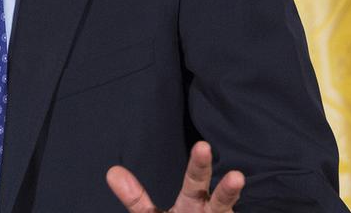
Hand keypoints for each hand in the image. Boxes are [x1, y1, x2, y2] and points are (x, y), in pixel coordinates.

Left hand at [106, 141, 244, 212]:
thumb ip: (135, 198)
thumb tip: (112, 172)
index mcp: (193, 202)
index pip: (196, 180)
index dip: (199, 164)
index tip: (203, 145)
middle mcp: (210, 212)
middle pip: (220, 199)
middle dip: (227, 188)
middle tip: (235, 174)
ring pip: (225, 212)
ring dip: (230, 199)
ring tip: (238, 186)